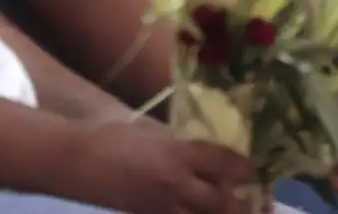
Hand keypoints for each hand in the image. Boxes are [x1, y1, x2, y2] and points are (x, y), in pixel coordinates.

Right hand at [60, 120, 256, 213]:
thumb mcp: (150, 131)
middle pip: (220, 203)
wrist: (77, 162)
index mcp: (177, 154)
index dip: (244, 168)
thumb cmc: (112, 137)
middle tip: (260, 203)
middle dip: (243, 206)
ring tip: (238, 212)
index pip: (221, 162)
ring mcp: (162, 207)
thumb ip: (177, 141)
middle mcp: (176, 184)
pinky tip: (199, 213)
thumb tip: (200, 147)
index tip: (255, 170)